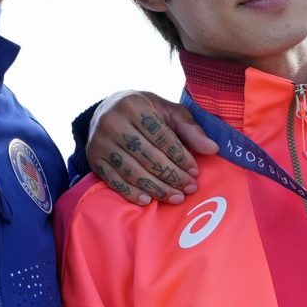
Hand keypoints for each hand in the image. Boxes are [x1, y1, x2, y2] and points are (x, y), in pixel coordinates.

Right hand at [87, 91, 214, 205]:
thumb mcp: (168, 112)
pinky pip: (114, 180)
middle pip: (148, 157)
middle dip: (172, 175)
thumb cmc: (145, 111)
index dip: (180, 157)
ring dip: (156, 188)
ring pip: (132, 171)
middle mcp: (113, 123)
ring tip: (176, 197)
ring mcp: (100, 142)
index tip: (195, 172)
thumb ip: (190, 129)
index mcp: (134, 106)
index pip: (161, 138)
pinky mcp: (93, 159)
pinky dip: (132, 193)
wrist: (107, 110)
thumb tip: (213, 149)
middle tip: (190, 189)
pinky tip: (149, 200)